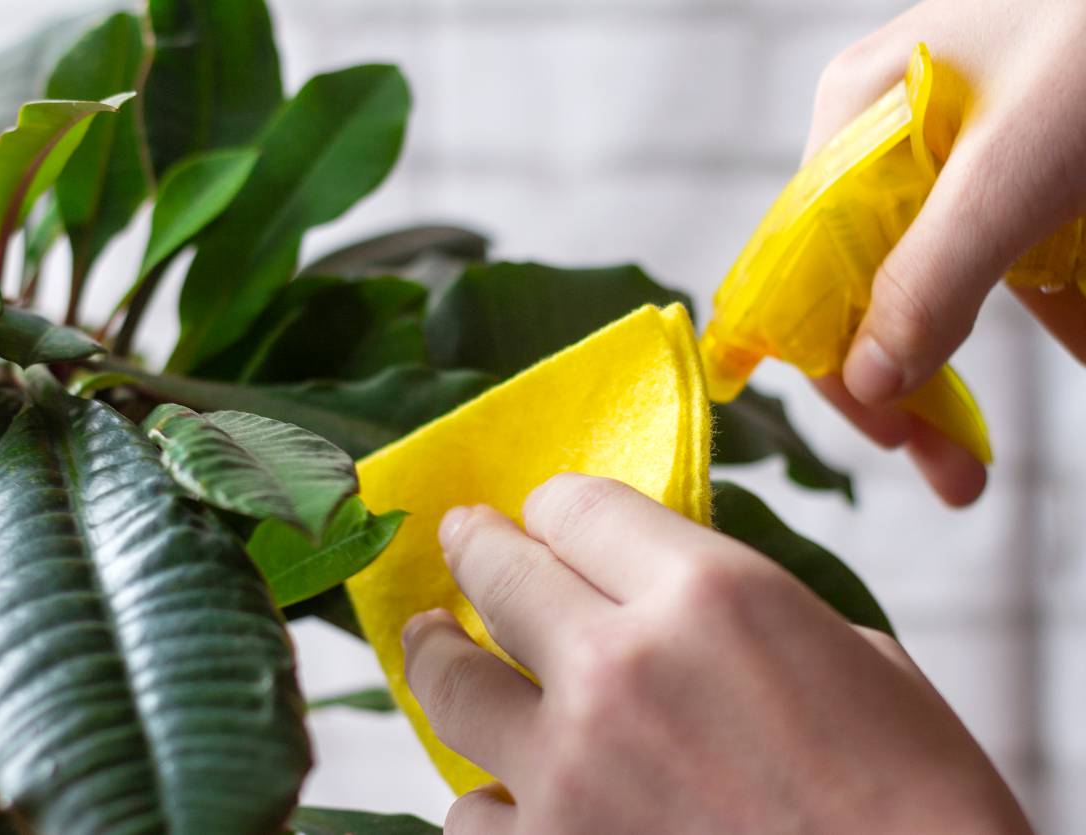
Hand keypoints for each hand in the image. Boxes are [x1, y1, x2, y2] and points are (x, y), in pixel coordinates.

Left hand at [403, 474, 1031, 834]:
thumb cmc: (916, 800)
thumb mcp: (845, 656)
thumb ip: (733, 608)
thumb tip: (657, 587)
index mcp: (708, 594)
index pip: (576, 507)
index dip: (558, 507)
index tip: (546, 517)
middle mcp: (619, 666)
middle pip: (497, 572)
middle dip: (474, 547)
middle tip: (459, 538)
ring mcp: (569, 771)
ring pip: (452, 685)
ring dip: (443, 660)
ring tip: (436, 647)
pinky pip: (473, 810)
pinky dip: (491, 796)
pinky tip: (512, 789)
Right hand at [805, 0, 1085, 504]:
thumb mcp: (1014, 169)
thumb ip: (933, 276)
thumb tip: (868, 383)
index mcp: (858, 114)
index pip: (804, 264)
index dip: (833, 358)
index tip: (888, 437)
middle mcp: (890, 134)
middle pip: (868, 285)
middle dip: (910, 385)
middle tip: (951, 474)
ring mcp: (957, 149)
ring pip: (939, 283)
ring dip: (971, 367)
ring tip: (981, 453)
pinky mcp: (1021, 163)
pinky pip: (1009, 256)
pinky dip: (1046, 310)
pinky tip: (1077, 344)